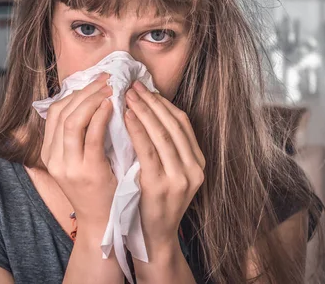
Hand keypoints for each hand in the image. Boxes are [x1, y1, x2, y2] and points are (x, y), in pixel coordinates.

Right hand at [41, 72, 116, 235]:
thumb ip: (80, 136)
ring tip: (111, 88)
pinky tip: (113, 106)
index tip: (95, 80)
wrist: (102, 223)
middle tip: (107, 78)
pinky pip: (91, 137)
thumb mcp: (80, 160)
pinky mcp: (87, 172)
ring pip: (72, 120)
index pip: (55, 112)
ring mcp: (68, 166)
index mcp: (50, 153)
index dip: (75, 92)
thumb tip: (92, 101)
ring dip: (93, 99)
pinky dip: (101, 117)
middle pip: (62, 112)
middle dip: (85, 91)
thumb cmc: (97, 189)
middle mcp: (54, 158)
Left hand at [124, 80, 205, 257]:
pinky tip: (126, 116)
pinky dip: (137, 129)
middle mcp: (194, 168)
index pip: (183, 123)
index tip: (145, 88)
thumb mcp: (168, 174)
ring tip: (127, 95)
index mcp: (197, 163)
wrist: (154, 240)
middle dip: (152, 101)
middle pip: (173, 124)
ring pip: (162, 134)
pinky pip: (148, 150)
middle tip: (132, 85)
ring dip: (144, 110)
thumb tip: (148, 114)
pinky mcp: (161, 185)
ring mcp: (180, 178)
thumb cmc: (154, 203)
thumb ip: (165, 150)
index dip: (163, 103)